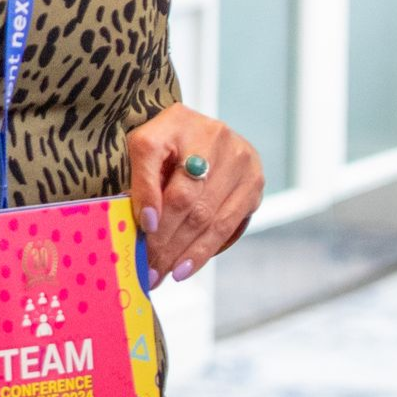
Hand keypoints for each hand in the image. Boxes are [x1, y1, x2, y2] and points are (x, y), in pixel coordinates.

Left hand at [127, 103, 263, 285]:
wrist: (198, 129)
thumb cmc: (165, 143)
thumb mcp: (143, 148)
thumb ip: (142, 179)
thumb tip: (148, 222)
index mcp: (177, 122)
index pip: (157, 160)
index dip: (150, 198)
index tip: (142, 230)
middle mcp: (214, 137)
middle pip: (187, 199)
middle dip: (164, 240)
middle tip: (146, 268)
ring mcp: (240, 160)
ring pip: (209, 217)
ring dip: (183, 252)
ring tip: (161, 274)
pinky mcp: (254, 182)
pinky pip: (228, 225)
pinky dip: (203, 250)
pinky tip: (184, 268)